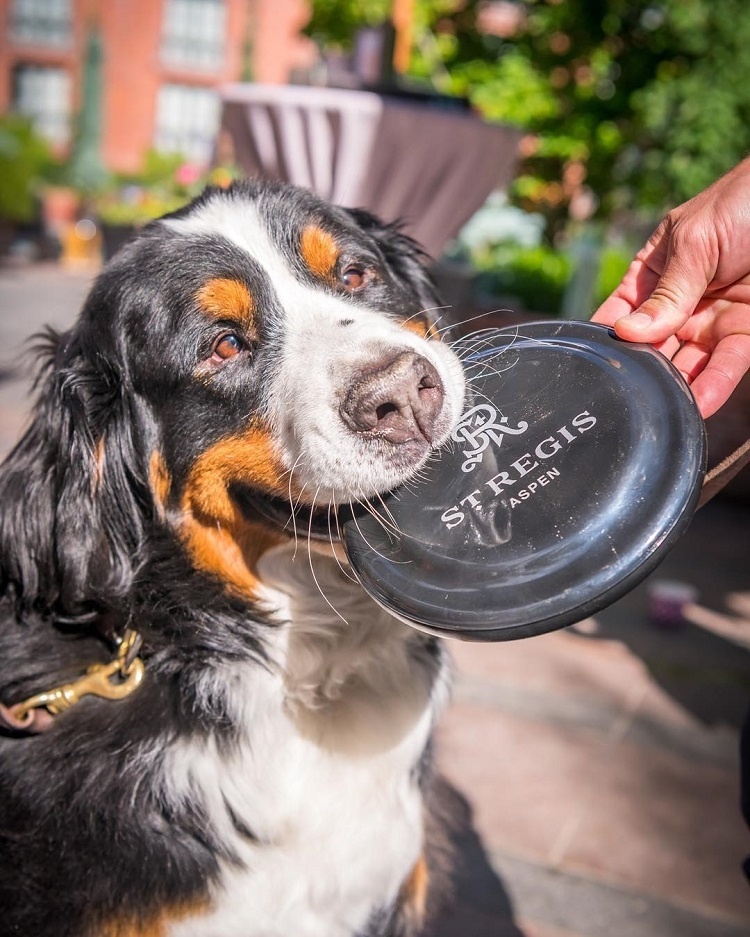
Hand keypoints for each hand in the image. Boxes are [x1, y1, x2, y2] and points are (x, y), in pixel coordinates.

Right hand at [592, 158, 749, 417]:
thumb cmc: (740, 204)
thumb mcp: (694, 243)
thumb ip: (667, 293)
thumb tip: (628, 333)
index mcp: (654, 275)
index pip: (620, 314)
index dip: (604, 338)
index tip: (587, 365)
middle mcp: (679, 304)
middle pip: (651, 347)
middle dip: (640, 371)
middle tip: (627, 396)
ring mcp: (711, 320)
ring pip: (688, 363)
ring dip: (676, 387)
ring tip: (663, 410)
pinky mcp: (746, 331)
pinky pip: (727, 363)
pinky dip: (714, 384)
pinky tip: (698, 404)